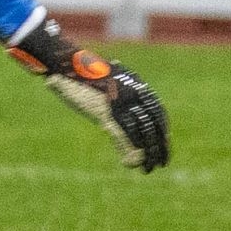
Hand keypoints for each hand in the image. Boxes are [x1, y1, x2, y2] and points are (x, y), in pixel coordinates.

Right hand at [10, 18, 170, 172]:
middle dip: (161, 146)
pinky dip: (129, 152)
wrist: (65, 62)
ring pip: (142, 134)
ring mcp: (120, 104)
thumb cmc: (80, 68)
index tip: (165, 142)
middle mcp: (132, 94)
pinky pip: (124, 137)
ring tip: (149, 168)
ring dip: (148, 154)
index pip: (157, 111)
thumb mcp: (102, 73)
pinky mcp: (106, 113)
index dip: (162, 129)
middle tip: (163, 161)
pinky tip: (130, 164)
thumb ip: (112, 78)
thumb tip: (116, 68)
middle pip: (154, 125)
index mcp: (134, 85)